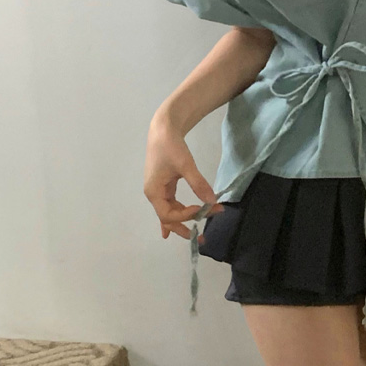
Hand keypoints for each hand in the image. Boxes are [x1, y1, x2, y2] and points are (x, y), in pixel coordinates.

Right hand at [144, 115, 223, 245]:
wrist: (163, 129)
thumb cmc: (171, 146)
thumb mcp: (185, 164)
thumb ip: (198, 183)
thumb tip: (212, 201)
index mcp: (154, 192)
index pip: (169, 214)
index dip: (186, 216)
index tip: (203, 209)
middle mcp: (154, 194)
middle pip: (168, 218)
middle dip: (185, 226)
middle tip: (203, 236)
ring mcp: (159, 191)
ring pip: (171, 213)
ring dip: (185, 221)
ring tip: (199, 233)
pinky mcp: (165, 186)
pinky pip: (171, 206)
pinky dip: (176, 216)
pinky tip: (172, 232)